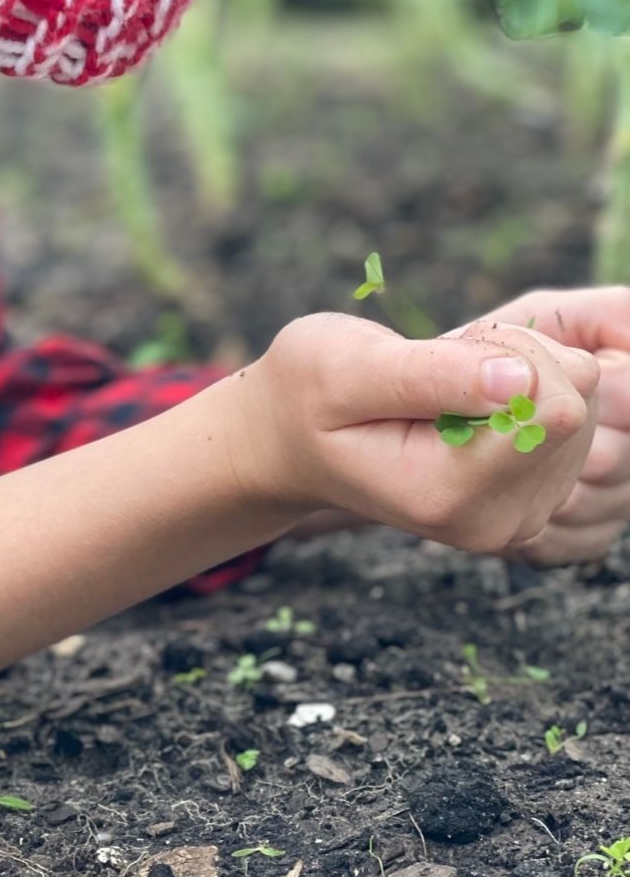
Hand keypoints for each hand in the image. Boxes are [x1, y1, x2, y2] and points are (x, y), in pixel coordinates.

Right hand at [244, 313, 598, 553]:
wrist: (291, 444)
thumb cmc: (307, 397)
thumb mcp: (343, 369)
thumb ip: (430, 377)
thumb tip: (521, 382)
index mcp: (447, 496)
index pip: (552, 408)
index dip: (506, 353)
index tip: (444, 353)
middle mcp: (495, 523)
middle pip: (576, 405)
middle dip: (519, 359)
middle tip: (442, 365)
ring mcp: (519, 520)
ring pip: (584, 406)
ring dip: (525, 372)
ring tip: (449, 384)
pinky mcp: (535, 503)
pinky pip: (578, 420)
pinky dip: (532, 392)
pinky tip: (473, 401)